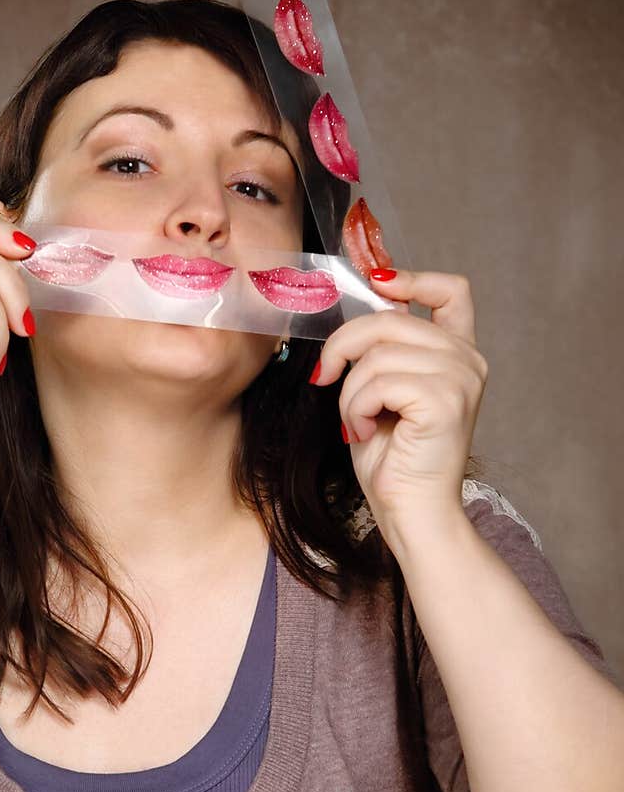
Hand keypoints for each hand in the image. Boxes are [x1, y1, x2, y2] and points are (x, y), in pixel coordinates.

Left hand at [310, 269, 487, 550]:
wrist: (411, 512)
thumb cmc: (394, 461)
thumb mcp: (382, 393)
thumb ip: (380, 353)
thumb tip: (348, 322)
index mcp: (457, 355)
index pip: (452, 291)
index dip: (411, 278)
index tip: (375, 284)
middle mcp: (468, 361)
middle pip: (390, 319)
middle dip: (343, 346)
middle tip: (324, 378)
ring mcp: (461, 378)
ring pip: (378, 354)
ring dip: (349, 392)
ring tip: (356, 423)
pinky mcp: (446, 400)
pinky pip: (379, 382)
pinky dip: (357, 408)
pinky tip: (364, 433)